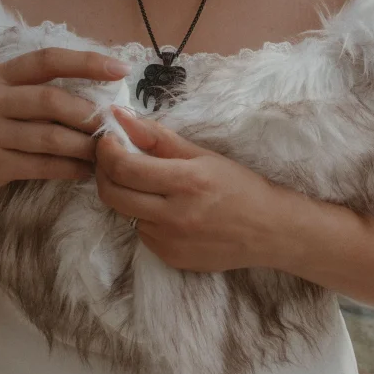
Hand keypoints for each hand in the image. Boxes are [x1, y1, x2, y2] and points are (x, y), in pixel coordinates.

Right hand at [0, 48, 130, 200]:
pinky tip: (86, 171)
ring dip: (84, 146)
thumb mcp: (0, 97)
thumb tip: (100, 91)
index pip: (47, 59)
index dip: (87, 62)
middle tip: (114, 125)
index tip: (121, 69)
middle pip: (51, 100)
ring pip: (50, 137)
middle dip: (89, 114)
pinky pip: (41, 165)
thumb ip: (38, 89)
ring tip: (106, 152)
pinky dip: (69, 168)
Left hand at [95, 106, 279, 271]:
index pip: (124, 167)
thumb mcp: (203, 156)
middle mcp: (175, 215)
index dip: (106, 150)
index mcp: (186, 181)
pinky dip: (144, 217)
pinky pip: (142, 233)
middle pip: (113, 194)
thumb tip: (120, 116)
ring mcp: (170, 241)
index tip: (108, 140)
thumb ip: (157, 137)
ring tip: (144, 183)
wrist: (269, 231)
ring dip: (125, 194)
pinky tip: (165, 209)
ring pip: (125, 213)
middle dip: (104, 172)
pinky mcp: (170, 257)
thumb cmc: (239, 186)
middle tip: (112, 159)